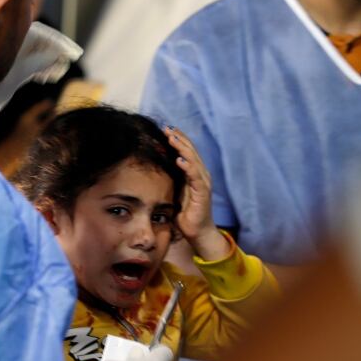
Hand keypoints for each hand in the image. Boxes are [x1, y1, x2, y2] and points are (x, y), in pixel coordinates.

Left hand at [166, 127, 229, 261]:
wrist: (198, 232)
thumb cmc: (186, 214)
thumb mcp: (175, 192)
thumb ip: (171, 179)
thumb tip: (156, 168)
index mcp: (194, 174)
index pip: (187, 152)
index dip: (178, 140)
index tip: (165, 129)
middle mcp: (201, 175)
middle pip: (190, 151)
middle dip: (178, 139)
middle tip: (167, 128)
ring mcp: (203, 183)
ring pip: (193, 160)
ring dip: (182, 148)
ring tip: (172, 138)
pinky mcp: (203, 192)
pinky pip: (196, 176)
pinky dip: (188, 167)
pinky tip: (180, 159)